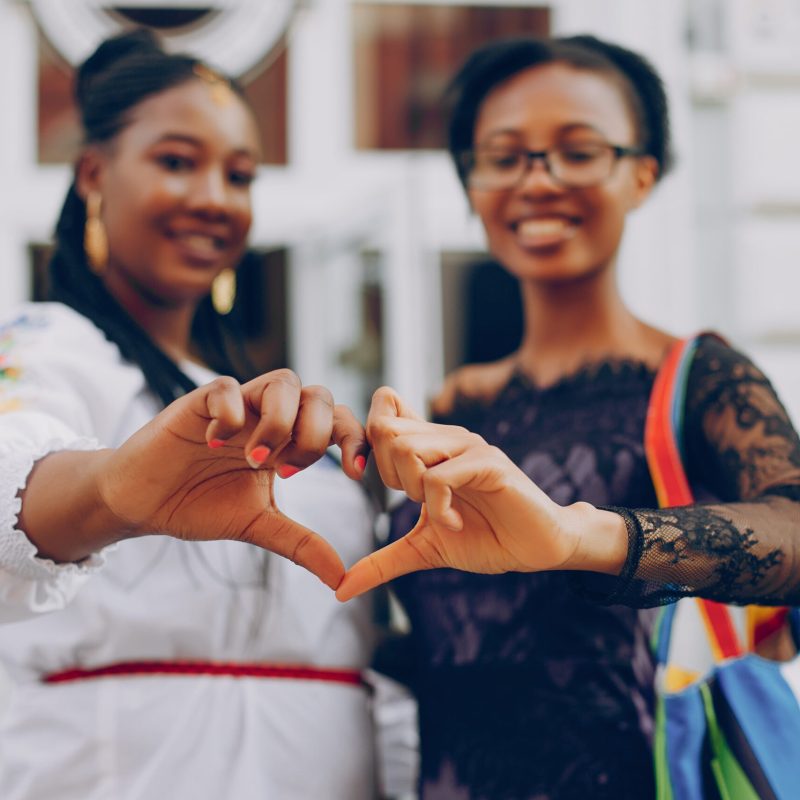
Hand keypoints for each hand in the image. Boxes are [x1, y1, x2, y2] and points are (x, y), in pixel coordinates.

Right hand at [95, 370, 366, 588]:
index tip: (352, 473)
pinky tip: (215, 445)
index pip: (336, 420)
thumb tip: (342, 577)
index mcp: (287, 440)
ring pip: (283, 381)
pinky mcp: (198, 402)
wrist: (141, 503)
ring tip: (256, 461)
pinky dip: (231, 415)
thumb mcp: (258, 525)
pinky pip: (227, 387)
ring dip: (280, 422)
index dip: (354, 439)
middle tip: (288, 472)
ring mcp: (236, 406)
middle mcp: (267, 416)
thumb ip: (300, 544)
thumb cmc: (198, 504)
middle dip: (315, 434)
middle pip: (318, 394)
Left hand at [336, 387, 625, 600]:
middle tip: (412, 500)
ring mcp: (468, 446)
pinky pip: (438, 477)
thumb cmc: (486, 538)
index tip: (374, 479)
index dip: (365, 439)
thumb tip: (340, 589)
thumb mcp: (424, 549)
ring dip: (412, 488)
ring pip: (406, 447)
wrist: (538, 548)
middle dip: (386, 473)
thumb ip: (383, 560)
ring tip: (437, 511)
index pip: (384, 406)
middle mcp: (446, 437)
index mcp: (429, 446)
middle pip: (384, 429)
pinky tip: (454, 524)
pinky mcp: (488, 464)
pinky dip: (438, 508)